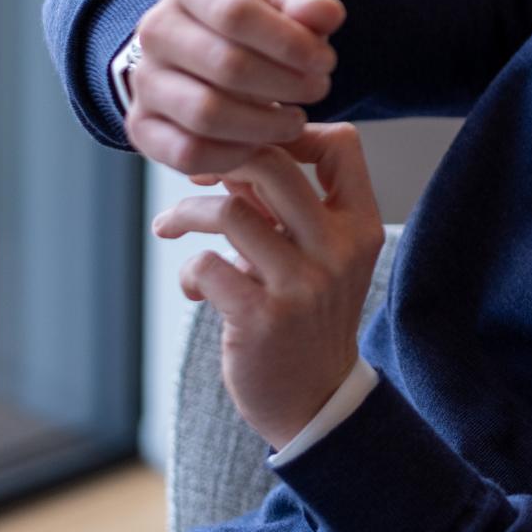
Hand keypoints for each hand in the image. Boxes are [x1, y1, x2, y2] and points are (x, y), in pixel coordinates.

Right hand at [125, 0, 346, 178]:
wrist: (210, 50)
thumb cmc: (258, 24)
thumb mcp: (289, 2)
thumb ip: (311, 6)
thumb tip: (326, 15)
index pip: (235, 12)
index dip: (289, 43)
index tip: (324, 61)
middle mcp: (155, 29)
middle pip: (226, 65)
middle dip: (287, 84)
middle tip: (318, 89)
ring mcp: (143, 81)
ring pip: (206, 114)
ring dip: (265, 124)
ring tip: (296, 120)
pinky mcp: (141, 127)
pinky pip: (187, 153)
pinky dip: (235, 156)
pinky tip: (264, 144)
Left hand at [151, 122, 384, 449]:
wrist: (316, 398)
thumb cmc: (310, 314)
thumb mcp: (320, 254)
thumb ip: (287, 207)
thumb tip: (231, 156)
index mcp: (360, 225)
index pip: (342, 144)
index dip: (291, 134)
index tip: (252, 153)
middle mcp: (338, 249)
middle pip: (274, 166)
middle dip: (223, 161)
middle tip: (199, 178)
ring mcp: (301, 285)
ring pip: (229, 211)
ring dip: (187, 213)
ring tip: (171, 226)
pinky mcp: (261, 319)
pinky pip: (205, 267)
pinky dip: (188, 271)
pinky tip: (193, 286)